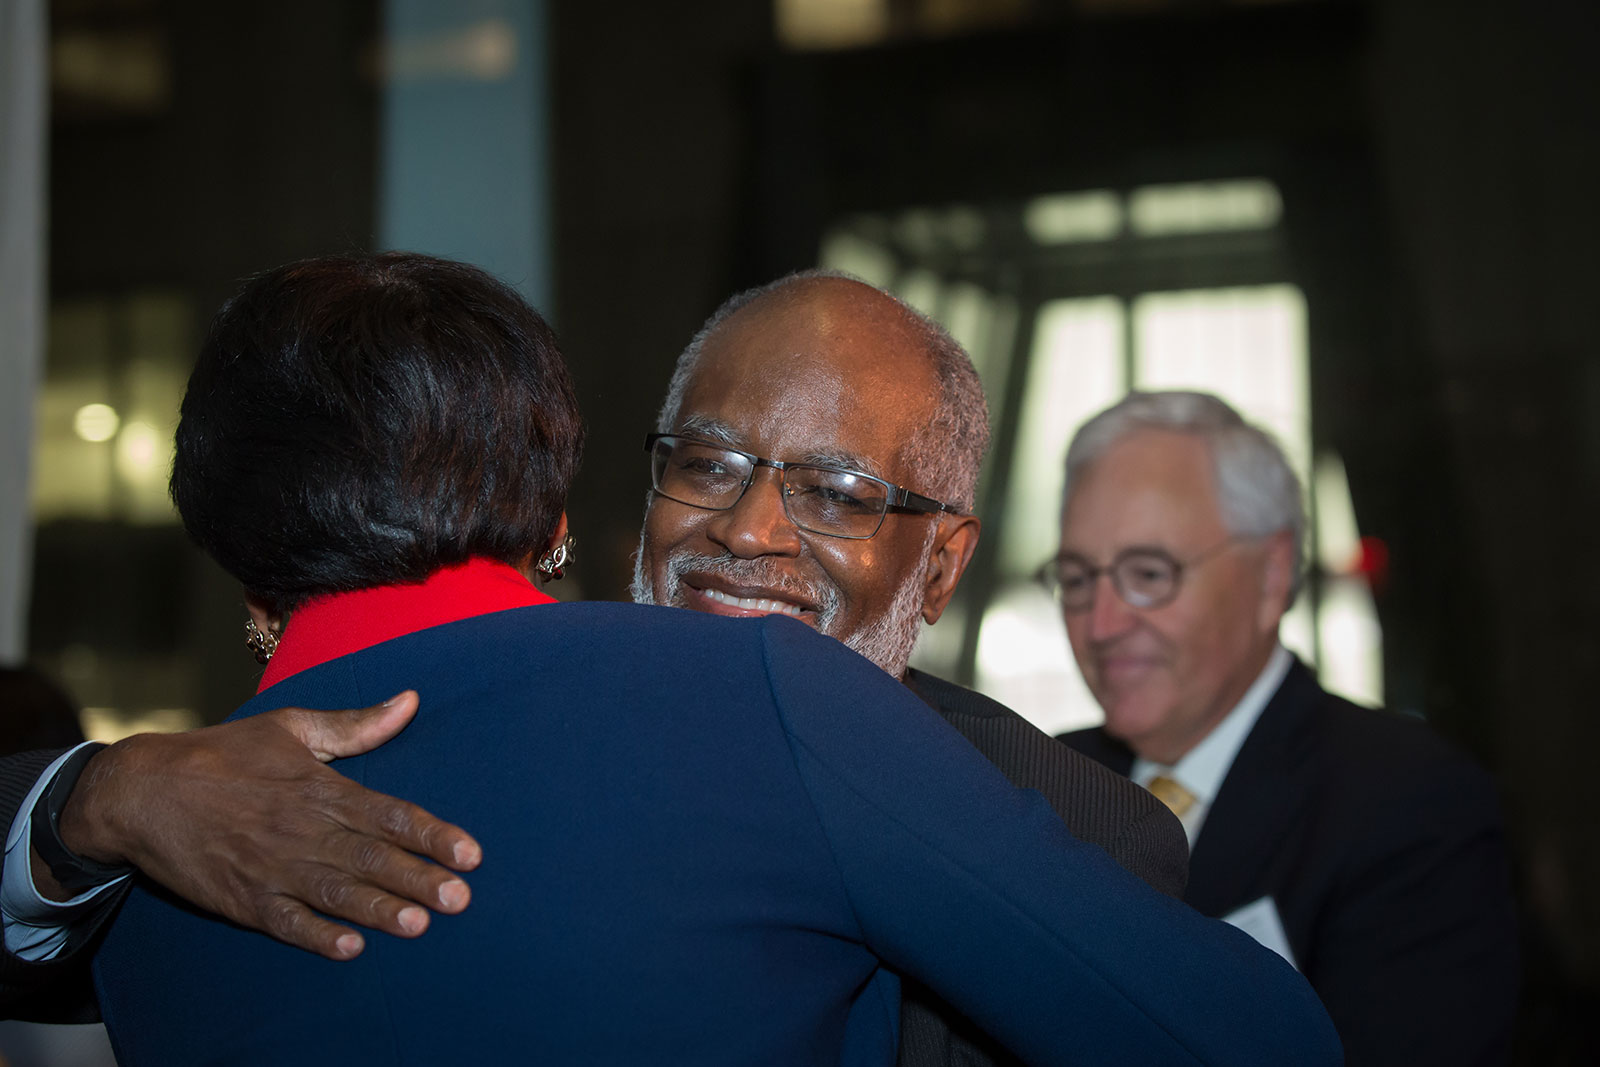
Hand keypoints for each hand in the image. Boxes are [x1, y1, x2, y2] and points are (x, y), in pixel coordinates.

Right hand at [53, 692, 480, 960]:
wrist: (141, 791)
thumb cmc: (223, 754)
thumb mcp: (290, 727)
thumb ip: (355, 725)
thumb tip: (411, 701)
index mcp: (320, 788)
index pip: (389, 813)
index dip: (431, 834)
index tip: (470, 852)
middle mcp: (302, 829)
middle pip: (371, 857)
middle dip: (418, 878)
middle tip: (460, 897)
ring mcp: (272, 867)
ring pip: (335, 892)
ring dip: (378, 909)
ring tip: (418, 924)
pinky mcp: (242, 899)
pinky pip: (286, 922)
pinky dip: (317, 937)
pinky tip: (350, 948)